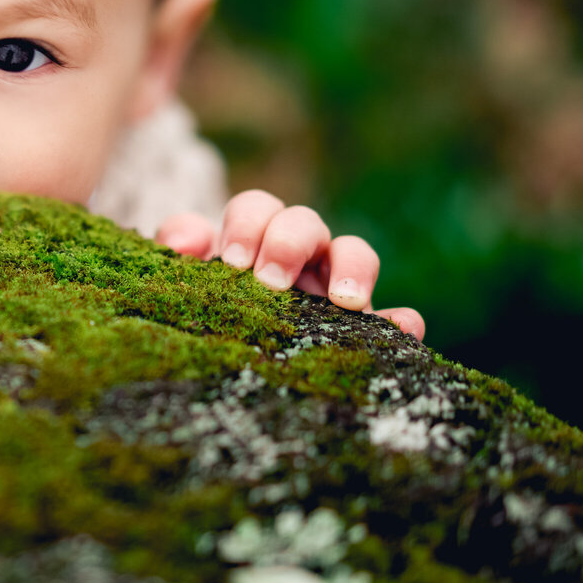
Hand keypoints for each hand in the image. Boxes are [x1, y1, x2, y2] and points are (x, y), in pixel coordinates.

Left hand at [155, 190, 425, 339]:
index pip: (256, 208)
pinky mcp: (365, 330)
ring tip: (344, 299)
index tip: (233, 262)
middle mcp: (298, 256)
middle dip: (288, 243)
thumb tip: (187, 241)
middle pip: (304, 222)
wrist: (225, 374)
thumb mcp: (186, 289)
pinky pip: (394, 318)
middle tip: (269, 282)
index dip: (246, 225)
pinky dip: (403, 320)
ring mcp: (335, 289)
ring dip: (352, 266)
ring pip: (355, 252)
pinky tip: (405, 328)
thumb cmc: (204, 319)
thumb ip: (176, 256)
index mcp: (253, 240)